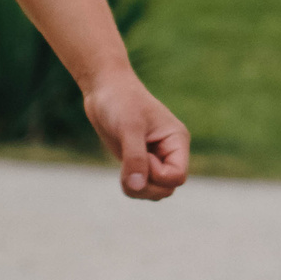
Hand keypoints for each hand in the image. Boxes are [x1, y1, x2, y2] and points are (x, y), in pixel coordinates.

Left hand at [83, 69, 188, 200]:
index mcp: (177, 141)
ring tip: (123, 167)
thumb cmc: (120, 101)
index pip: (177, 177)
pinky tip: (122, 169)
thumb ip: (135, 158)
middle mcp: (170, 152)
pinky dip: (131, 185)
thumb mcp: (128, 127)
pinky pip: (142, 187)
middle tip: (127, 165)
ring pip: (155, 192)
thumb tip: (136, 187)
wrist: (103, 87)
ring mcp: (155, 159)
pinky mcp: (140, 162)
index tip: (141, 154)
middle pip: (166, 189)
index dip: (157, 175)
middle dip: (145, 186)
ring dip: (137, 188)